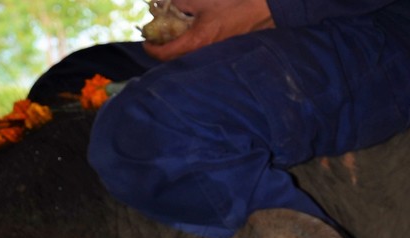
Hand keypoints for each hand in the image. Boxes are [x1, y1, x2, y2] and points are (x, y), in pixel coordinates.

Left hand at [143, 0, 273, 60]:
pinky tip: (192, 33)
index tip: (145, 42)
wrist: (264, 8)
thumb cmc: (234, 3)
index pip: (165, 54)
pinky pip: (200, 53)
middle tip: (157, 38)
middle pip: (175, 60)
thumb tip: (168, 4)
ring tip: (173, 35)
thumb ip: (180, 2)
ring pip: (188, 57)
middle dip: (164, 50)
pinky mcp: (221, 51)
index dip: (151, 49)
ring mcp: (213, 55)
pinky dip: (191, 45)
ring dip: (178, 48)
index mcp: (195, 42)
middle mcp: (203, 55)